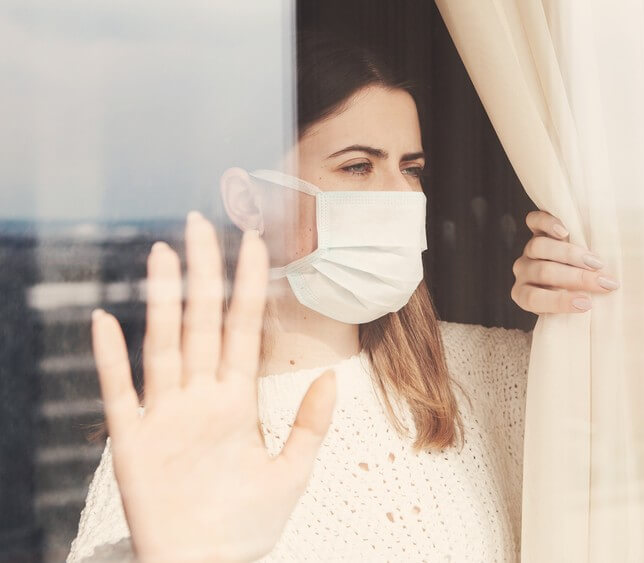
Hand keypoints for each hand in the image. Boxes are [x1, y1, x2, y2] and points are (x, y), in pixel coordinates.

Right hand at [90, 211, 337, 561]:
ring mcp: (164, 417)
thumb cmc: (247, 526)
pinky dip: (110, 359)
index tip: (255, 242)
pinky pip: (118, 394)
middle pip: (201, 323)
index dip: (248, 286)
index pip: (243, 330)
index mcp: (235, 401)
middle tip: (200, 222)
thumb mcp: (293, 473)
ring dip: (163, 300)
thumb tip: (333, 376)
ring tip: (164, 254)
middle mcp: (199, 399)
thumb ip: (310, 425)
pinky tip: (105, 320)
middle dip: (203, 273)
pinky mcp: (133, 445)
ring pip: (164, 345)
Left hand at [511, 210, 619, 313]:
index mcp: (523, 294)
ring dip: (571, 255)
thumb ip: (578, 303)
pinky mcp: (536, 229)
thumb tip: (601, 301)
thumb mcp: (573, 304)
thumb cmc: (576, 294)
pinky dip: (548, 224)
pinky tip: (566, 231)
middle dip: (577, 278)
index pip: (533, 299)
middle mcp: (523, 271)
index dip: (560, 302)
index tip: (588, 304)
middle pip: (544, 272)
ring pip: (540, 247)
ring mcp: (528, 250)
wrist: (574, 269)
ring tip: (596, 262)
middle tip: (604, 283)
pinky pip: (534, 222)